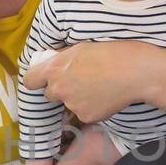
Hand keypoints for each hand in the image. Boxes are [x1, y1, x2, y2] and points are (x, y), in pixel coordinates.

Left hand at [20, 41, 145, 123]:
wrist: (135, 72)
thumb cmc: (111, 53)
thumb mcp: (81, 47)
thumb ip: (62, 58)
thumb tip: (53, 61)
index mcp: (54, 69)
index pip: (29, 81)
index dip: (36, 80)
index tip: (41, 79)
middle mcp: (59, 89)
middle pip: (49, 94)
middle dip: (60, 89)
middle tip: (79, 80)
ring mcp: (72, 105)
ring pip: (69, 104)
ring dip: (78, 98)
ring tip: (99, 86)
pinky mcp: (86, 116)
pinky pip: (84, 113)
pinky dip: (92, 107)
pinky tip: (106, 96)